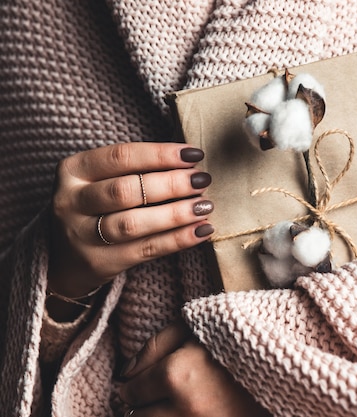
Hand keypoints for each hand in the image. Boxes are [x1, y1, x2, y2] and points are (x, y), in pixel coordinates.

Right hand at [48, 142, 214, 299]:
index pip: (121, 156)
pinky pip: (146, 249)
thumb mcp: (102, 179)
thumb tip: (190, 162)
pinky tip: (202, 230)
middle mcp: (71, 201)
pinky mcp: (100, 262)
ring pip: (134, 224)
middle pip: (126, 190)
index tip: (194, 154)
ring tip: (205, 206)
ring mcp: (82, 235)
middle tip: (202, 180)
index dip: (161, 154)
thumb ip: (137, 168)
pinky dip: (178, 239)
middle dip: (170, 184)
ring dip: (175, 214)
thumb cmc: (98, 205)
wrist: (66, 256)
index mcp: (74, 170)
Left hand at [119, 320, 269, 416]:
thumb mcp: (197, 327)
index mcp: (178, 375)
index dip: (134, 383)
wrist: (290, 362)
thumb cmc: (241, 338)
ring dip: (158, 415)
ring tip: (174, 402)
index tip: (141, 380)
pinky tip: (189, 409)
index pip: (132, 390)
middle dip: (142, 405)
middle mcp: (187, 409)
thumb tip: (125, 372)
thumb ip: (156, 344)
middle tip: (154, 394)